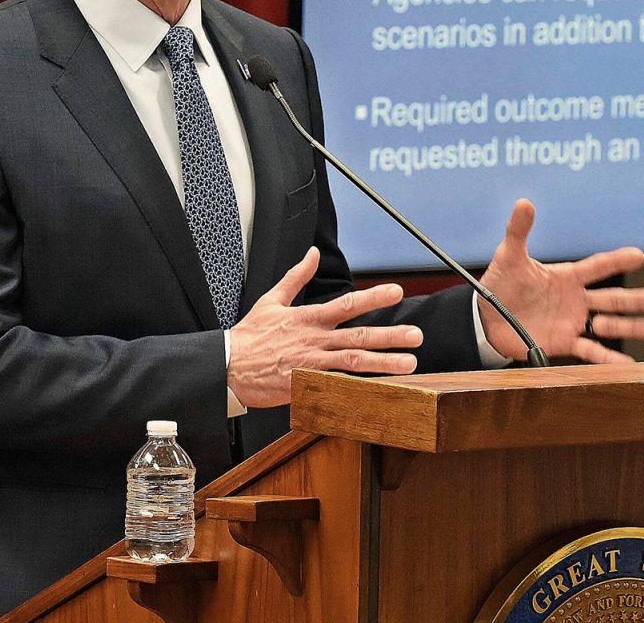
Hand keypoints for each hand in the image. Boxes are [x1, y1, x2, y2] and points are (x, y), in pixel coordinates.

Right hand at [227, 246, 422, 407]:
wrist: (227, 367)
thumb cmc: (249, 335)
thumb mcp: (272, 299)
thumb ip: (297, 276)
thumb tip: (312, 254)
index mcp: (309, 318)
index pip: (348, 304)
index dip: (374, 297)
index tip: (397, 291)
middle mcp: (315, 340)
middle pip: (359, 335)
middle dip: (391, 335)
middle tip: (416, 335)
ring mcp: (312, 364)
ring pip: (354, 362)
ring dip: (384, 363)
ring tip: (410, 364)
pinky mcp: (306, 385)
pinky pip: (337, 386)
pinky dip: (359, 388)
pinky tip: (381, 389)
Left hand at [477, 199, 643, 363]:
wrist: (486, 318)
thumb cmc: (499, 283)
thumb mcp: (509, 256)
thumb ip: (518, 231)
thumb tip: (523, 202)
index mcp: (567, 277)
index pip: (598, 267)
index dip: (617, 260)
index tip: (639, 255)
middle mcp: (576, 300)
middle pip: (614, 299)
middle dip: (640, 300)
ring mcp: (572, 322)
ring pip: (610, 325)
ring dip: (634, 327)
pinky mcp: (564, 343)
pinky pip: (591, 352)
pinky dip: (608, 360)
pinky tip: (629, 365)